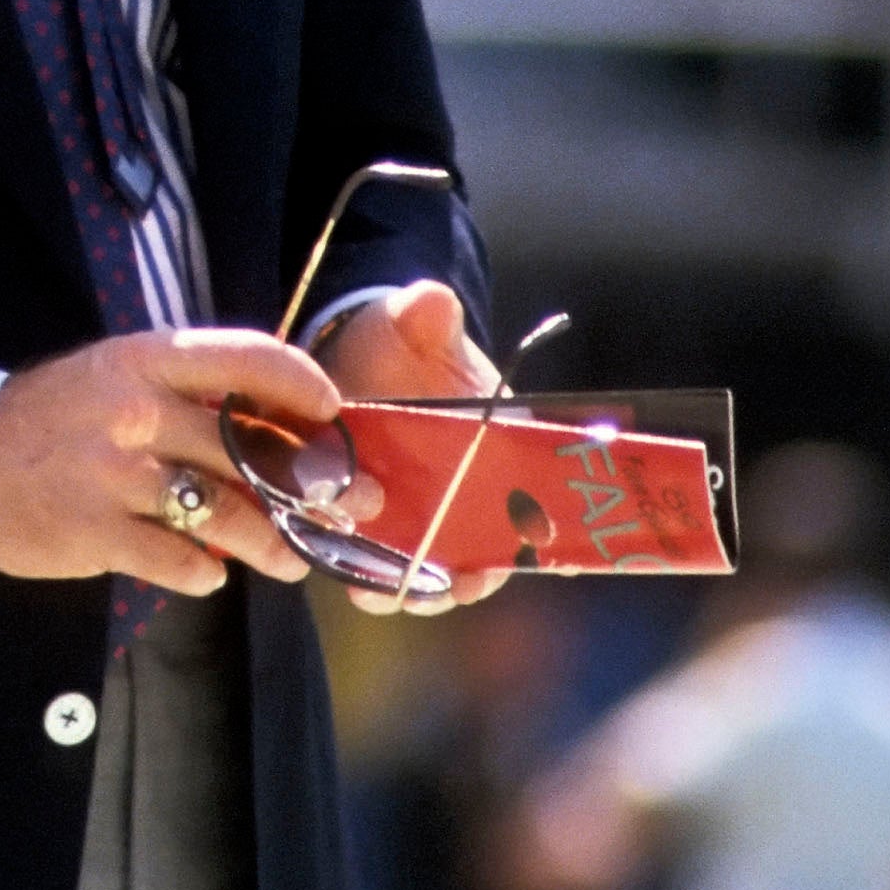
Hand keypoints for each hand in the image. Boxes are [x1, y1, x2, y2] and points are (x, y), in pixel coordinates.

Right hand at [0, 329, 343, 596]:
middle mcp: (138, 412)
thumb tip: (280, 426)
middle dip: (314, 487)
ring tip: (291, 559)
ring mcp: (118, 475)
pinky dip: (203, 574)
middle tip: (348, 508)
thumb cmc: (56, 417)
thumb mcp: (117, 376)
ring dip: (272, 544)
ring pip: (228, 515)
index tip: (333, 413)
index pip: (247, 360)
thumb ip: (189, 393)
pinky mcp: (98, 533)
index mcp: (147, 360)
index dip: (303, 386)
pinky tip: (209, 575)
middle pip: (252, 451)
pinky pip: (180, 562)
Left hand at [315, 280, 509, 613]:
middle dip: (471, 574)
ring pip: (436, 562)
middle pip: (488, 544)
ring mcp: (428, 507)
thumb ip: (425, 316)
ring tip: (383, 590)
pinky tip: (351, 582)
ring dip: (418, 585)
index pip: (532, 491)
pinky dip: (376, 576)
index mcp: (498, 438)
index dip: (538, 527)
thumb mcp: (410, 322)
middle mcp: (472, 485)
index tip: (530, 552)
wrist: (352, 353)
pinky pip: (387, 559)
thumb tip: (433, 299)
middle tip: (446, 586)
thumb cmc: (398, 338)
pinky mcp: (382, 518)